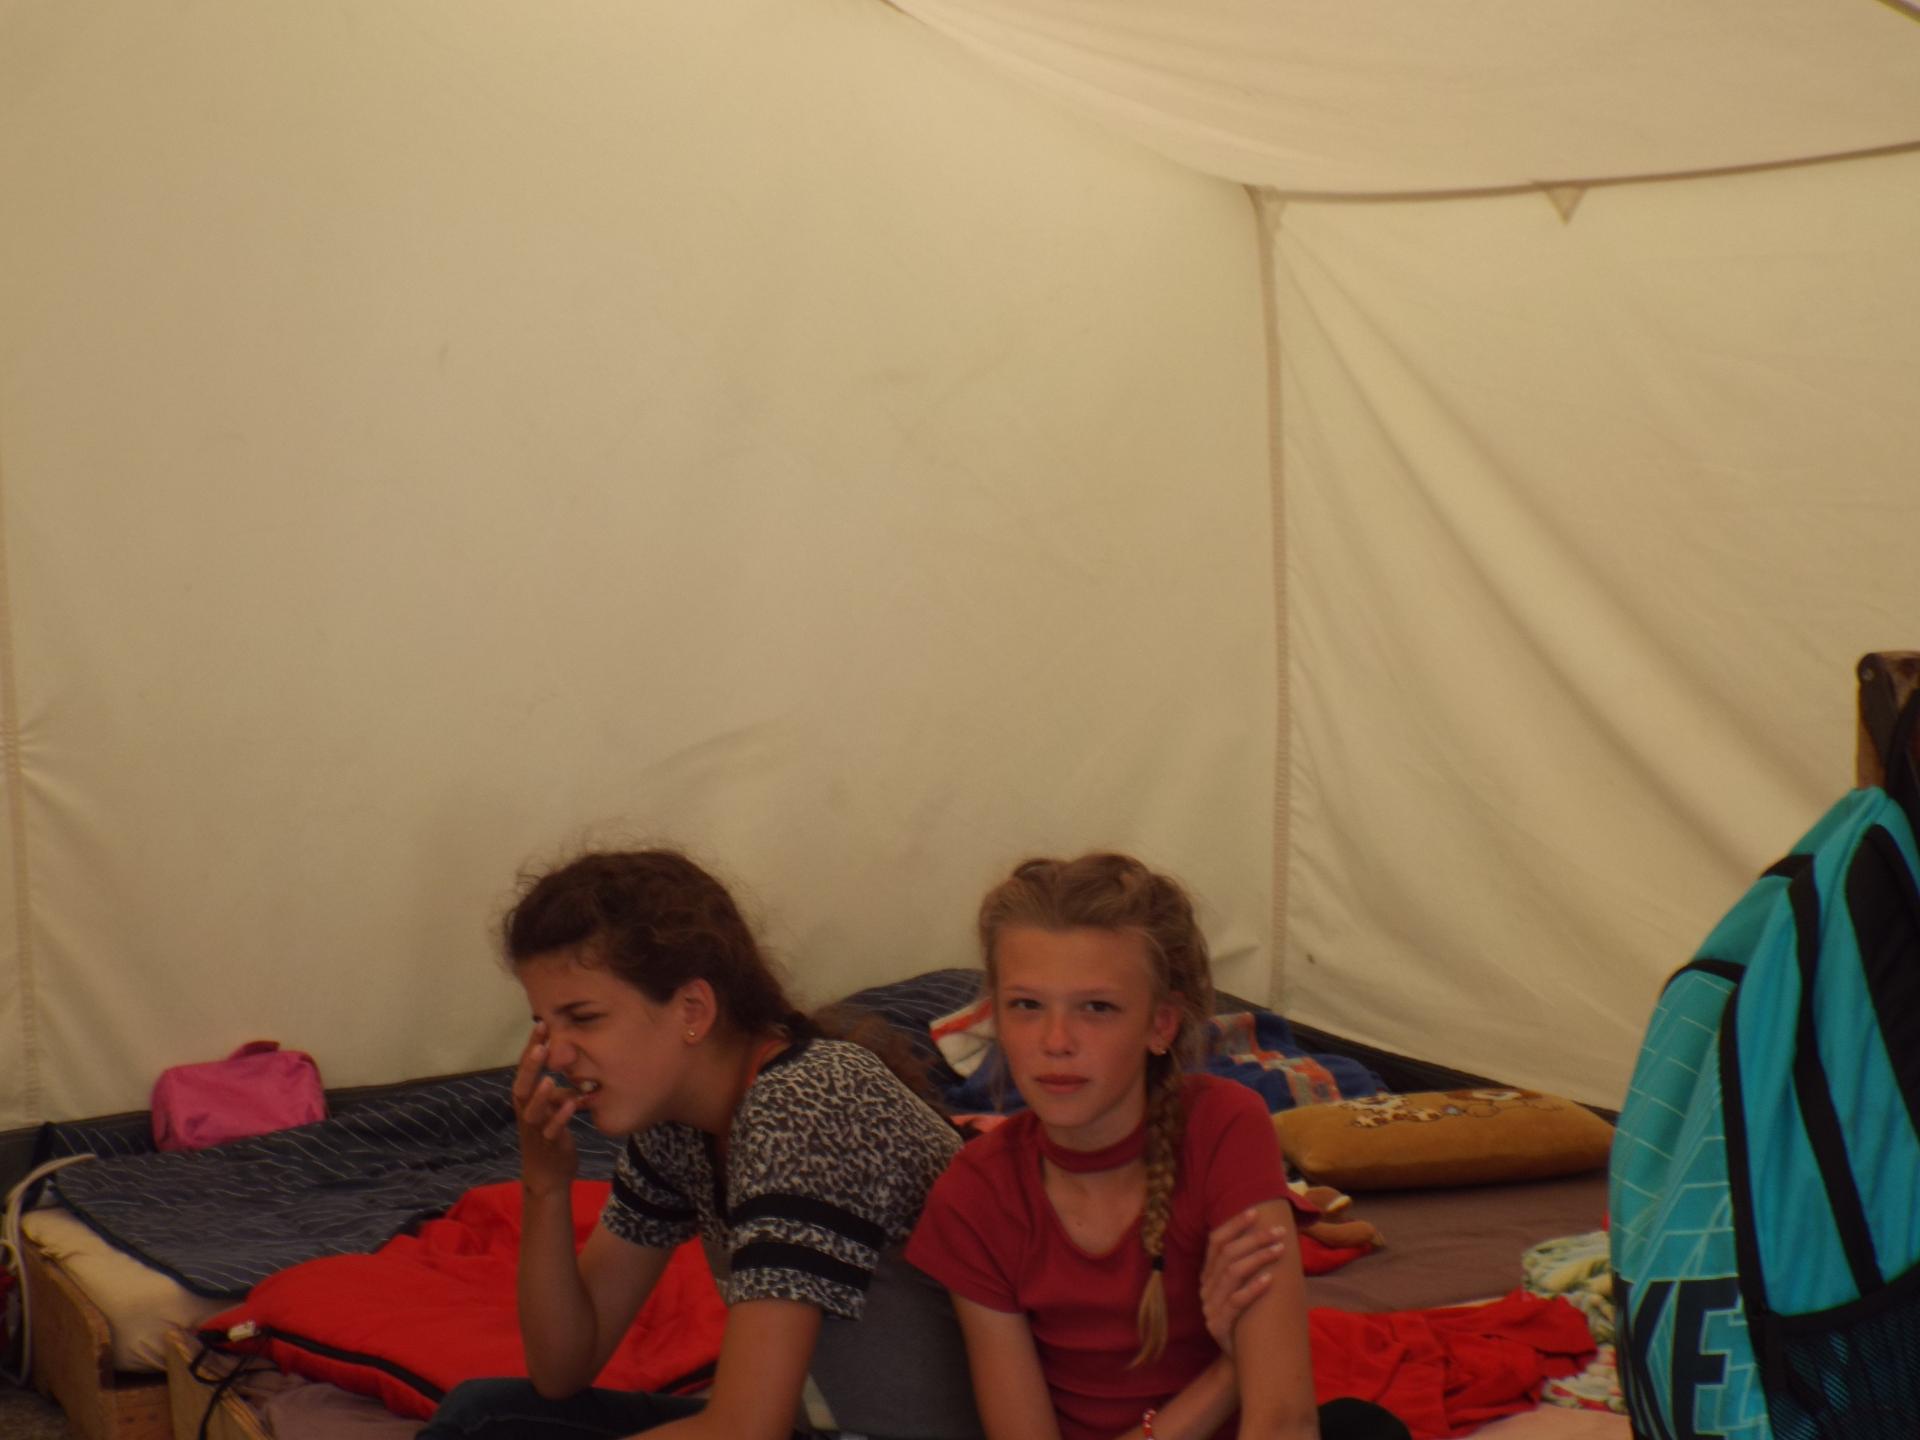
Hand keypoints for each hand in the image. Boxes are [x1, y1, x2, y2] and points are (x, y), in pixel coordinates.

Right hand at [512, 1021, 580, 1195]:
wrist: (548, 1176)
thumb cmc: (550, 1135)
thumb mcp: (552, 1108)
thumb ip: (557, 1088)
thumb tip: (572, 1063)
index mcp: (525, 1102)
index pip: (525, 1070)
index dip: (531, 1048)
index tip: (542, 1025)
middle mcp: (526, 1114)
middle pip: (521, 1088)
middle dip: (530, 1066)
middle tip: (542, 1044)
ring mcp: (536, 1131)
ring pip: (533, 1112)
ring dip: (541, 1095)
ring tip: (549, 1078)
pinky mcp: (549, 1146)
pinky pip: (552, 1132)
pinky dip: (560, 1118)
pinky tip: (570, 1105)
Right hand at [1201, 1207, 1286, 1355]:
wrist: (1242, 1360)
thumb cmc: (1248, 1318)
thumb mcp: (1242, 1288)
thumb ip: (1246, 1266)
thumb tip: (1270, 1235)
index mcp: (1208, 1275)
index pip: (1216, 1242)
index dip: (1233, 1225)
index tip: (1254, 1211)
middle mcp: (1206, 1288)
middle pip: (1227, 1255)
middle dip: (1254, 1239)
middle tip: (1278, 1232)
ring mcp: (1211, 1307)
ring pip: (1232, 1274)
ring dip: (1258, 1258)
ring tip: (1279, 1249)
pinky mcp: (1220, 1326)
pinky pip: (1236, 1303)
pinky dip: (1253, 1289)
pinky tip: (1270, 1279)